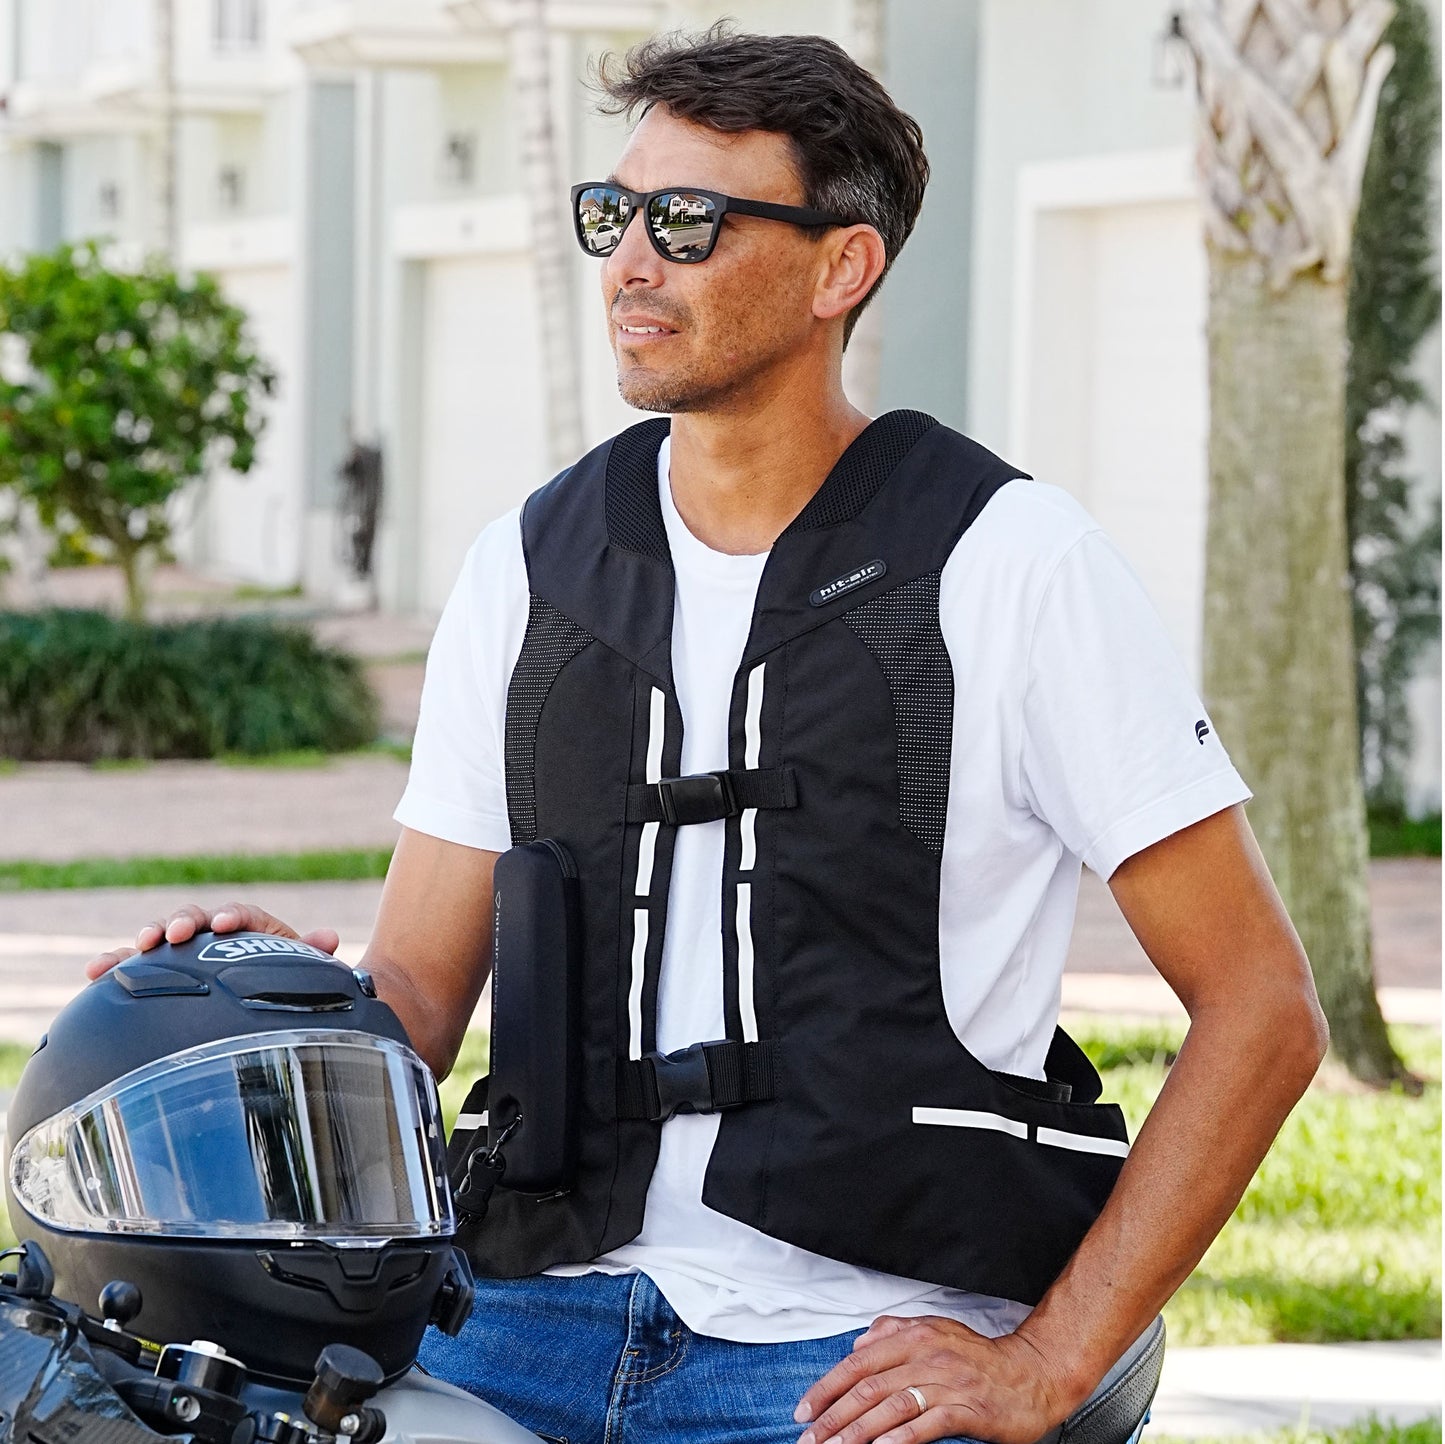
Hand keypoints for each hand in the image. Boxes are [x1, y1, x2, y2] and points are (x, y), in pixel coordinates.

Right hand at [84, 902, 340, 980]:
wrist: (257, 1004)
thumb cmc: (278, 981)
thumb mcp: (298, 970)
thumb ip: (310, 953)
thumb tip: (330, 938)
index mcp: (248, 928)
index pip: (240, 914)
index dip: (233, 916)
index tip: (227, 924)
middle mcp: (212, 934)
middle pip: (195, 918)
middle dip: (184, 920)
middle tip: (177, 933)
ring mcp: (183, 951)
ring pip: (160, 936)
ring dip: (147, 936)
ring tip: (136, 947)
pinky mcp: (159, 971)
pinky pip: (132, 964)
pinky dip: (113, 964)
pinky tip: (93, 971)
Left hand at [795, 1315, 1074, 1443]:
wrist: (1032, 1374)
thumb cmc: (981, 1358)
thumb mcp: (936, 1331)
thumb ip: (895, 1332)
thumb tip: (859, 1342)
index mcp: (914, 1336)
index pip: (857, 1362)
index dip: (827, 1387)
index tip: (804, 1410)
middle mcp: (926, 1355)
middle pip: (867, 1386)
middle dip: (833, 1415)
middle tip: (810, 1438)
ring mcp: (947, 1383)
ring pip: (890, 1406)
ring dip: (856, 1432)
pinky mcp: (967, 1410)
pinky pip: (925, 1424)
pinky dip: (898, 1438)